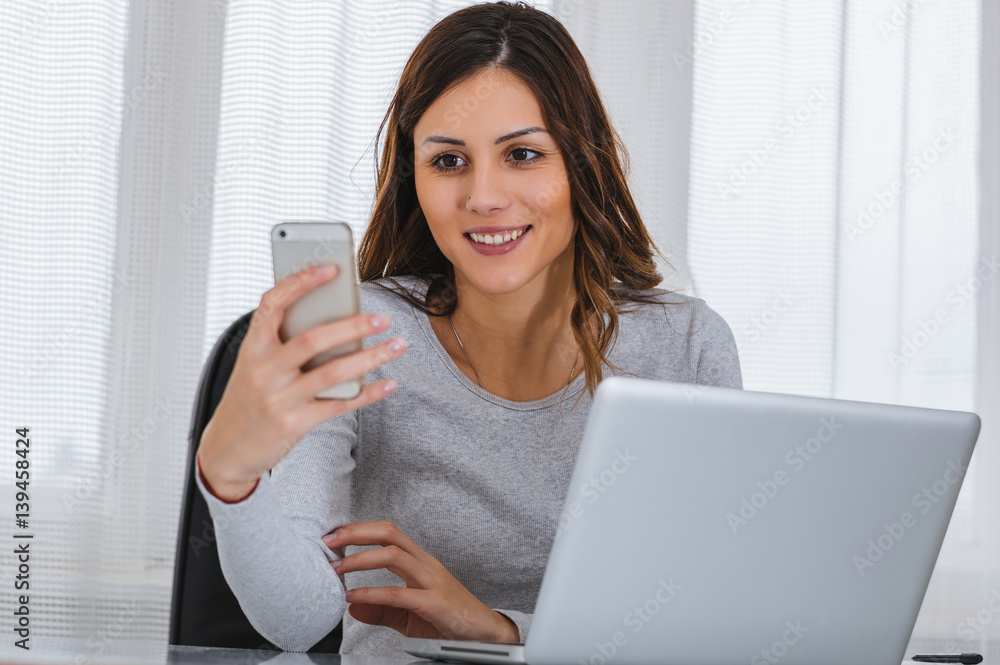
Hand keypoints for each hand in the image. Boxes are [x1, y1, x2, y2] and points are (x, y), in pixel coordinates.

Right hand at [197, 263, 407, 501]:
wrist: (225, 449)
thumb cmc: (249, 398)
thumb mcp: (255, 365)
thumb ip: (284, 343)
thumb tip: (336, 318)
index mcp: (252, 347)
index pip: (274, 304)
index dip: (302, 282)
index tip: (332, 268)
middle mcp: (263, 370)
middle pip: (313, 340)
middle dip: (353, 326)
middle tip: (382, 318)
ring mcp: (278, 398)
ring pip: (332, 373)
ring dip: (370, 358)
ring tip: (397, 345)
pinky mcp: (294, 423)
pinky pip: (338, 405)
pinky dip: (367, 393)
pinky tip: (387, 384)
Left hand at [323, 520, 519, 642]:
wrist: (484, 634)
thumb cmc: (449, 620)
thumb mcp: (408, 614)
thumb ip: (381, 608)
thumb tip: (352, 605)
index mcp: (420, 561)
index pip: (388, 533)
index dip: (360, 530)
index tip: (335, 536)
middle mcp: (425, 564)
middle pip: (389, 534)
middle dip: (356, 533)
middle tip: (329, 542)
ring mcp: (432, 581)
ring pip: (393, 555)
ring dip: (360, 559)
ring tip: (337, 569)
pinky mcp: (434, 603)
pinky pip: (398, 593)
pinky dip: (372, 592)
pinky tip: (354, 596)